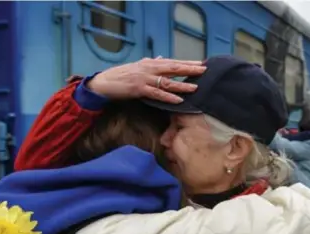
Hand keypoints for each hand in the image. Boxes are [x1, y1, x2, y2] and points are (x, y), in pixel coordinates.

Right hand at [87, 57, 206, 102]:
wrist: (105, 82)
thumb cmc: (122, 74)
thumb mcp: (138, 65)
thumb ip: (152, 62)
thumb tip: (162, 58)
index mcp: (151, 62)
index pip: (173, 61)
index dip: (188, 62)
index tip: (202, 63)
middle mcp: (150, 68)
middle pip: (174, 68)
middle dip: (190, 69)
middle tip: (204, 70)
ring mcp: (145, 78)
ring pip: (167, 81)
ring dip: (182, 85)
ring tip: (195, 87)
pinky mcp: (139, 89)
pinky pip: (157, 93)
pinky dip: (169, 97)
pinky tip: (179, 100)